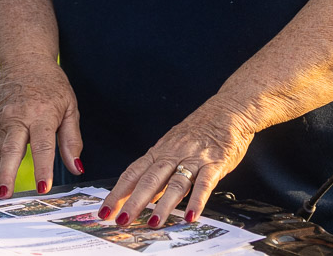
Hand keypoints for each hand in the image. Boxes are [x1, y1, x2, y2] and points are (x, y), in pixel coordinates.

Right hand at [0, 58, 83, 197]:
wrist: (24, 59)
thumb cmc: (52, 84)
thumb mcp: (70, 107)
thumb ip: (72, 139)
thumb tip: (77, 167)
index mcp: (41, 113)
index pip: (43, 146)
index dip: (43, 168)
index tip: (44, 188)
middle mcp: (18, 117)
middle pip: (11, 149)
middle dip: (7, 173)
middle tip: (6, 194)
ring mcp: (3, 119)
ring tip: (1, 193)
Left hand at [97, 100, 254, 227]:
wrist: (227, 110)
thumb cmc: (199, 130)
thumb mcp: (172, 146)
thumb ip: (159, 171)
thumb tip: (142, 195)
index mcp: (160, 151)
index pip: (133, 173)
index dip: (117, 192)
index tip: (105, 210)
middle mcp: (173, 154)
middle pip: (149, 179)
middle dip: (133, 202)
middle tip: (122, 220)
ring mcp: (193, 158)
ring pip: (175, 182)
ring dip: (163, 204)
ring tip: (153, 222)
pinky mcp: (215, 163)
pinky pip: (205, 183)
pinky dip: (197, 200)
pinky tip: (190, 215)